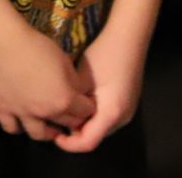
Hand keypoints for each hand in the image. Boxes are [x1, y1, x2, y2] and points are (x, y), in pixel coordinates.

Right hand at [0, 23, 96, 141]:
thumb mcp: (64, 60)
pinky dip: (18, 126)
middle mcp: (45, 112)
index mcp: (64, 99)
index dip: (88, 104)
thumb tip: (78, 90)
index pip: (87, 111)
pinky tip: (22, 118)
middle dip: (72, 117)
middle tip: (69, 108)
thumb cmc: (36, 45)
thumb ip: (75, 80)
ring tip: (48, 123)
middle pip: (67, 124)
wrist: (3, 42)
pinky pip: (12, 128)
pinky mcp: (4, 108)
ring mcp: (23, 113)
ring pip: (39, 134)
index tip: (84, 99)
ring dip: (48, 131)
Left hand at [53, 30, 143, 152]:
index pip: (88, 142)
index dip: (69, 144)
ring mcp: (127, 111)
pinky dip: (91, 115)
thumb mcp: (80, 79)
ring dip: (83, 123)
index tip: (53, 134)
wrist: (128, 38)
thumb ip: (71, 101)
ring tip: (64, 111)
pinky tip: (78, 102)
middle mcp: (122, 117)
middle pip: (95, 136)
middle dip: (74, 133)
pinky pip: (106, 117)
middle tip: (55, 121)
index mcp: (111, 114)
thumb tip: (61, 114)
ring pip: (100, 127)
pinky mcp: (126, 103)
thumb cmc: (104, 55)